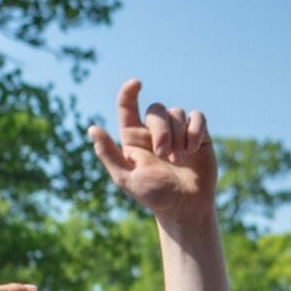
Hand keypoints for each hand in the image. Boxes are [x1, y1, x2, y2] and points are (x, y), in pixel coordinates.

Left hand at [90, 78, 217, 226]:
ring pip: (177, 112)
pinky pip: (198, 117)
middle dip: (162, 131)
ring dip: (178, 135)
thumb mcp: (126, 177)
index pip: (128, 107)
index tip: (136, 83)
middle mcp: (154, 131)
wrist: (185, 206)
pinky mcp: (198, 134)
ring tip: (179, 159)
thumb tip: (92, 129)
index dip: (129, 92)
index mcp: (134, 138)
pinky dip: (195, 130)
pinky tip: (193, 149)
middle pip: (157, 110)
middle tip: (165, 156)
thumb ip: (109, 153)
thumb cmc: (153, 195)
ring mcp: (177, 131)